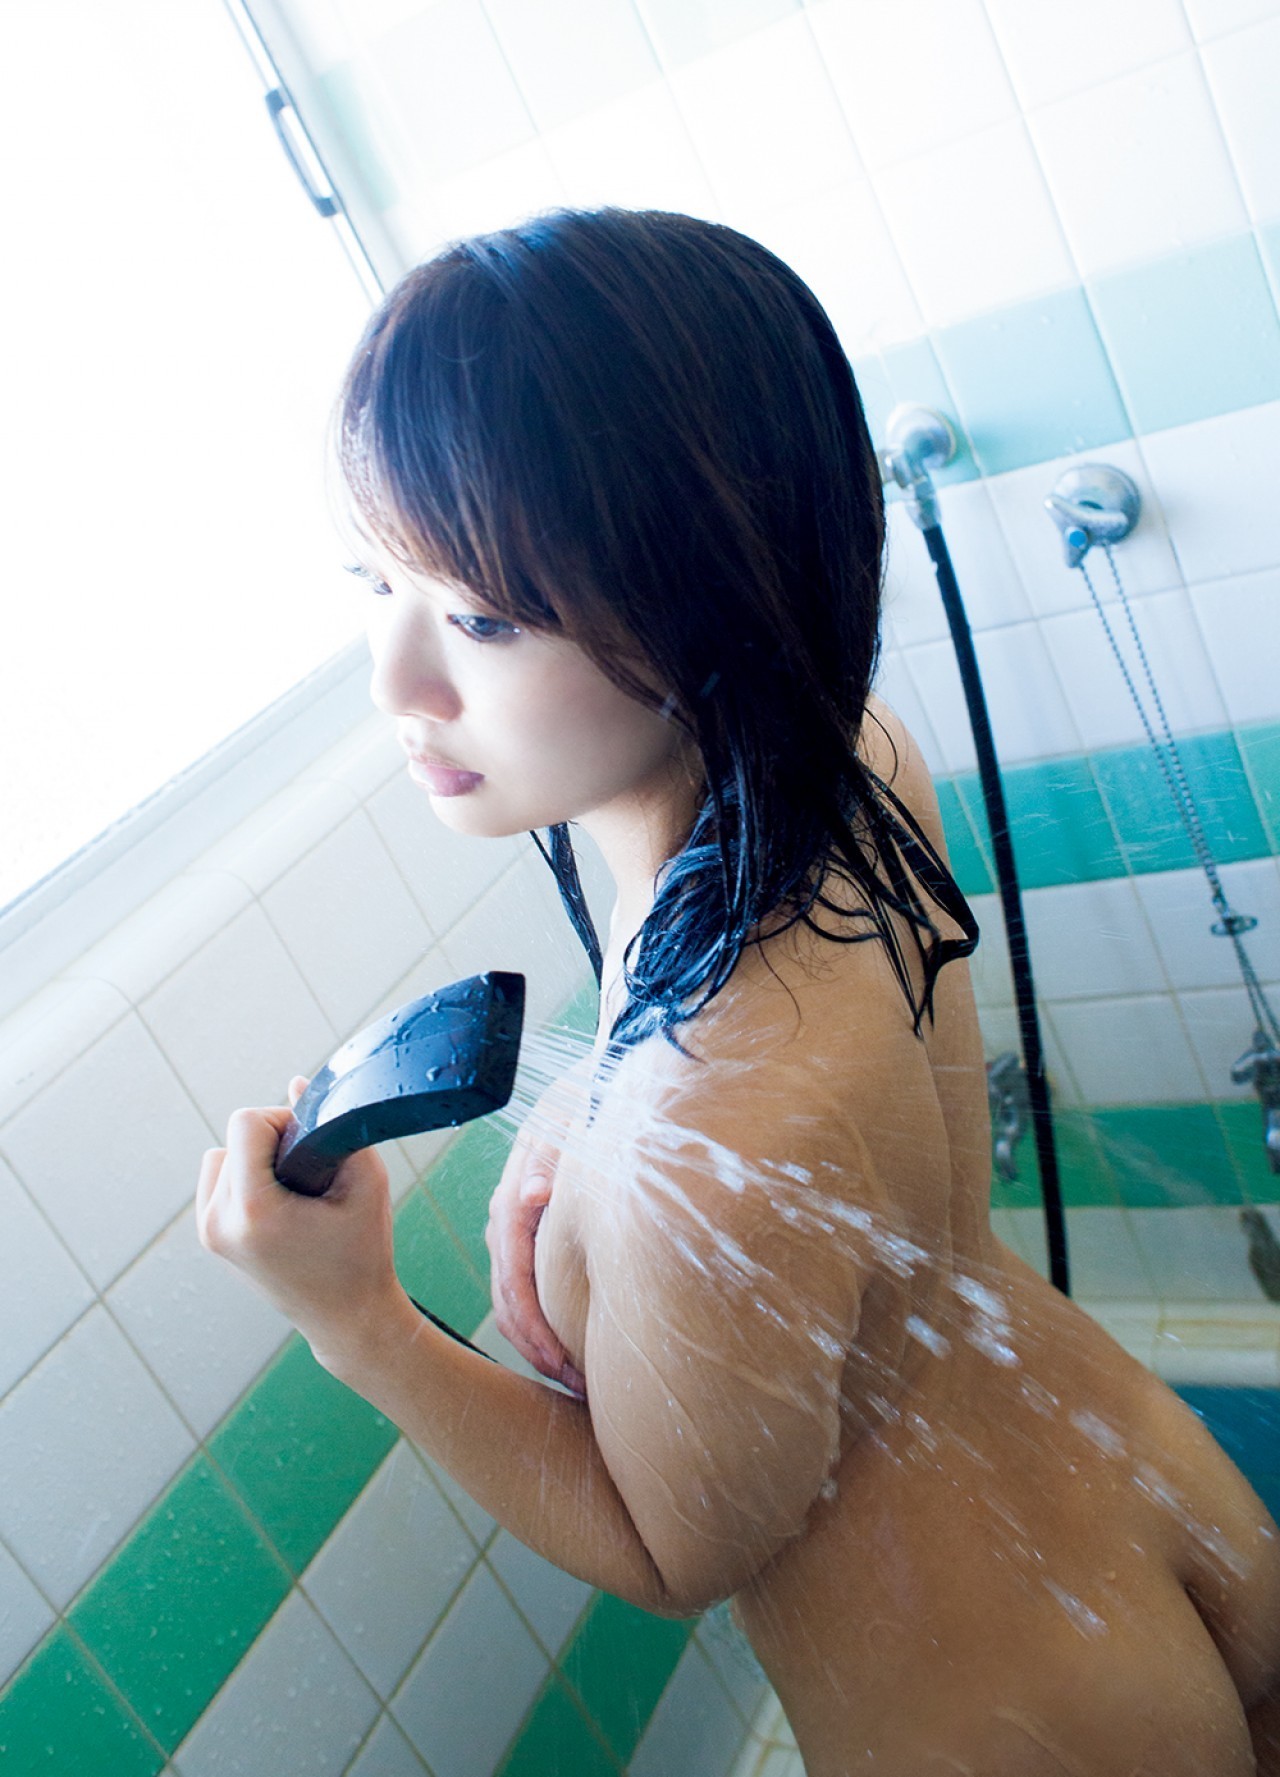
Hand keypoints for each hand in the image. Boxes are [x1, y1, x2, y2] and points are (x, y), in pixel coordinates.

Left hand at [196, 1077, 407, 1376]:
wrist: (348, 1318)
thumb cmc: (363, 1253)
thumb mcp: (366, 1183)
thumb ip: (331, 1127)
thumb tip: (294, 1083)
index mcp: (253, 1212)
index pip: (245, 1122)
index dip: (284, 1120)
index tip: (313, 1146)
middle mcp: (219, 1223)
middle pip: (234, 1137)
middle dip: (273, 1141)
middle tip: (312, 1175)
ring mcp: (209, 1233)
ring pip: (222, 1155)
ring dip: (255, 1159)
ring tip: (295, 1192)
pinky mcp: (210, 1238)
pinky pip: (217, 1179)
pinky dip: (245, 1178)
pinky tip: (279, 1202)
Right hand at [485, 1068, 589, 1398]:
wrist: (607, 1075)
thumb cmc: (596, 1099)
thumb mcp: (574, 1120)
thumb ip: (553, 1157)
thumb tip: (534, 1196)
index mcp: (518, 1189)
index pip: (513, 1266)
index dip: (530, 1318)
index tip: (557, 1360)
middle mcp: (513, 1207)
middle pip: (509, 1290)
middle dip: (536, 1342)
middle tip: (573, 1384)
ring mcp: (522, 1218)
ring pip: (514, 1292)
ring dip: (539, 1338)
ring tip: (574, 1379)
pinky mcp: (537, 1223)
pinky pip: (529, 1280)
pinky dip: (544, 1317)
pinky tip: (571, 1343)